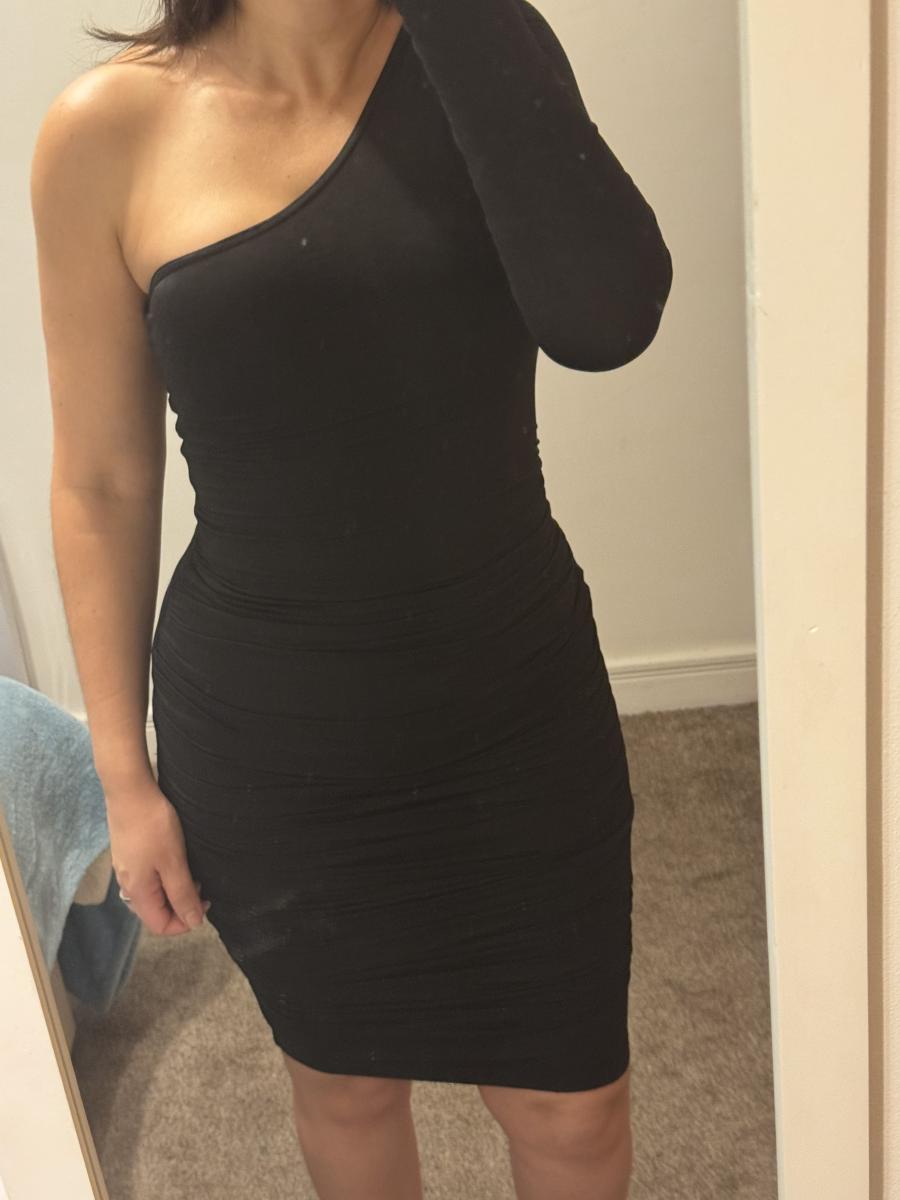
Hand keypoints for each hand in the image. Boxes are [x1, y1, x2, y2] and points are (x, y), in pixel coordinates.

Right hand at [105, 778, 210, 935]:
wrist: (130, 791)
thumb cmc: (153, 826)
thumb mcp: (174, 862)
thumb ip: (183, 894)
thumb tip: (193, 922)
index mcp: (138, 892)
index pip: (160, 926)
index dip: (185, 923)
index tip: (205, 903)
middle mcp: (128, 885)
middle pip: (156, 912)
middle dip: (181, 906)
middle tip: (201, 885)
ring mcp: (127, 869)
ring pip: (153, 894)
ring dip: (175, 890)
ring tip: (191, 872)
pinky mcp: (129, 854)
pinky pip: (149, 878)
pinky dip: (166, 877)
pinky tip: (177, 860)